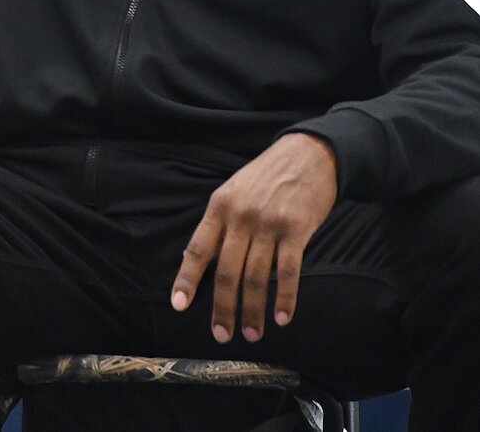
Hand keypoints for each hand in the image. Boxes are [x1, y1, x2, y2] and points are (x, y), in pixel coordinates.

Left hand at [170, 133, 337, 343]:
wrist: (308, 154)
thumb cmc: (267, 177)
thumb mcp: (234, 191)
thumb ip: (221, 225)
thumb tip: (203, 260)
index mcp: (219, 207)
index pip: (198, 249)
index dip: (187, 279)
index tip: (178, 305)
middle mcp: (240, 217)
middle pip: (226, 271)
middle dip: (222, 307)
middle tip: (221, 334)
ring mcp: (268, 224)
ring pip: (256, 277)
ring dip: (252, 310)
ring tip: (251, 334)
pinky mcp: (297, 230)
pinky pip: (288, 271)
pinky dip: (285, 298)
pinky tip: (282, 317)